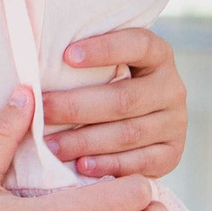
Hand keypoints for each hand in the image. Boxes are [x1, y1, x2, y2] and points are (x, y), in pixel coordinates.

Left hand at [42, 28, 188, 177]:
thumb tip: (36, 66)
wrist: (142, 120)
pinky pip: (140, 163)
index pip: (137, 45)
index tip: (67, 55)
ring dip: (85, 141)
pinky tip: (81, 165)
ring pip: (128, 134)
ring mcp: (175, 123)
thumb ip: (84, 59)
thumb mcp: (107, 64)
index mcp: (158, 55)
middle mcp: (171, 88)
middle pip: (124, 99)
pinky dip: (108, 165)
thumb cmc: (108, 84)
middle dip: (77, 106)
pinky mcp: (171, 154)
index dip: (105, 50)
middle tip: (42, 110)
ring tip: (51, 145)